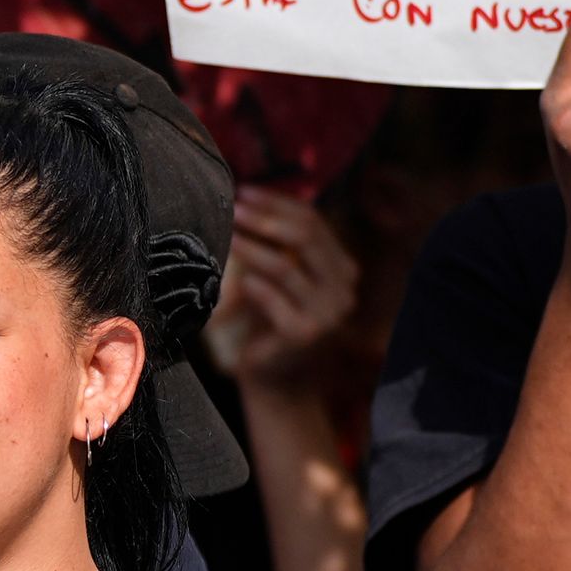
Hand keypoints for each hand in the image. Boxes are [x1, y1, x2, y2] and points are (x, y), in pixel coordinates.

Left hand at [207, 189, 362, 388]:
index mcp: (342, 268)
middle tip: (232, 209)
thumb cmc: (272, 323)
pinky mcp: (306, 334)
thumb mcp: (283, 279)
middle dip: (265, 219)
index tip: (245, 191)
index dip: (278, 203)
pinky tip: (240, 279)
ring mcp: (329, 312)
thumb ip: (280, 246)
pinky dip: (255, 285)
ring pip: (286, 265)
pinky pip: (275, 298)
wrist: (278, 379)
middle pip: (305, 236)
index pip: (314, 221)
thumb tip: (246, 197)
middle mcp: (343, 288)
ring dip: (252, 247)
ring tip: (227, 236)